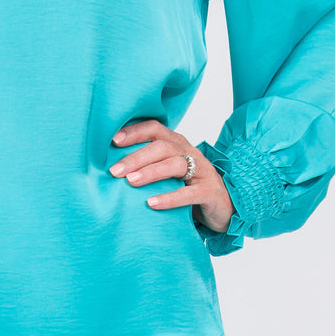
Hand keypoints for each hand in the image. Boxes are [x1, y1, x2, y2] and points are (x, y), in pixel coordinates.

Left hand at [110, 119, 234, 233]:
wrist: (224, 206)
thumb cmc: (188, 186)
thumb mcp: (168, 172)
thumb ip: (148, 164)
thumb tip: (109, 166)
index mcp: (177, 143)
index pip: (155, 129)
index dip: (135, 131)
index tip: (113, 141)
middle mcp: (190, 152)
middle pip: (162, 147)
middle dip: (136, 157)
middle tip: (115, 171)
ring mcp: (202, 171)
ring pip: (175, 165)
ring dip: (151, 172)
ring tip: (130, 181)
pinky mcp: (209, 191)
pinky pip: (189, 193)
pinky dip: (170, 198)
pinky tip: (152, 203)